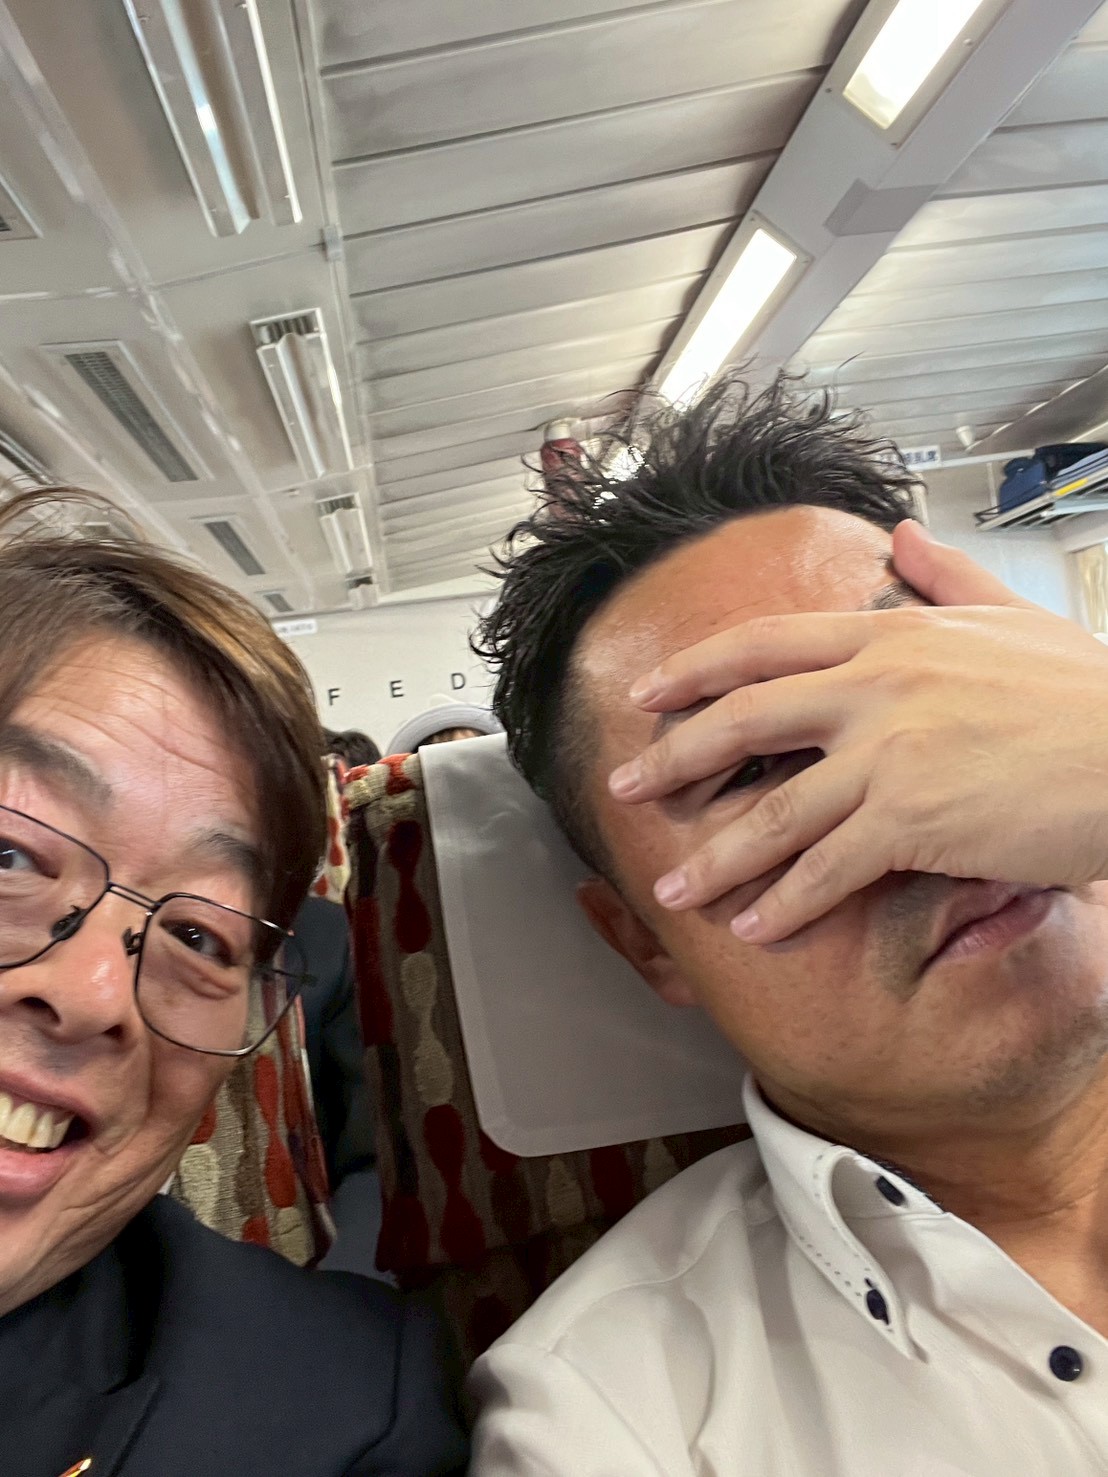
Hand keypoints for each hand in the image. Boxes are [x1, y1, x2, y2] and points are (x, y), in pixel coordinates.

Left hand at [609, 521, 1107, 941]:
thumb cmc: (1090, 691)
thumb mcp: (1012, 613)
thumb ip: (945, 577)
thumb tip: (899, 536)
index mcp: (892, 636)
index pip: (765, 644)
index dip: (695, 670)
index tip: (648, 694)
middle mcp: (875, 688)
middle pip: (744, 720)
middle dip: (674, 759)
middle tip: (626, 788)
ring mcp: (890, 755)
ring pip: (774, 810)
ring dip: (716, 856)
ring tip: (673, 888)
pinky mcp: (915, 820)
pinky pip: (828, 869)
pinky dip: (785, 902)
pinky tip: (753, 926)